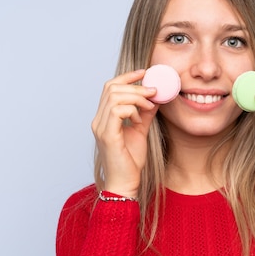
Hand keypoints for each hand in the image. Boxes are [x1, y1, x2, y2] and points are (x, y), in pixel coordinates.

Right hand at [91, 69, 158, 196]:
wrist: (126, 183)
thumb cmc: (131, 161)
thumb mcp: (141, 131)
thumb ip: (145, 114)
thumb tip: (155, 97)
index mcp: (104, 118)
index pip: (110, 87)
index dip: (126, 77)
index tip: (144, 72)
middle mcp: (98, 120)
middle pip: (111, 88)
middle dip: (135, 86)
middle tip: (153, 91)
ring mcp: (101, 128)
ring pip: (114, 97)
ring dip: (136, 97)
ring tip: (150, 105)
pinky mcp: (107, 136)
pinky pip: (117, 111)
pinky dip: (132, 109)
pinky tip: (140, 118)